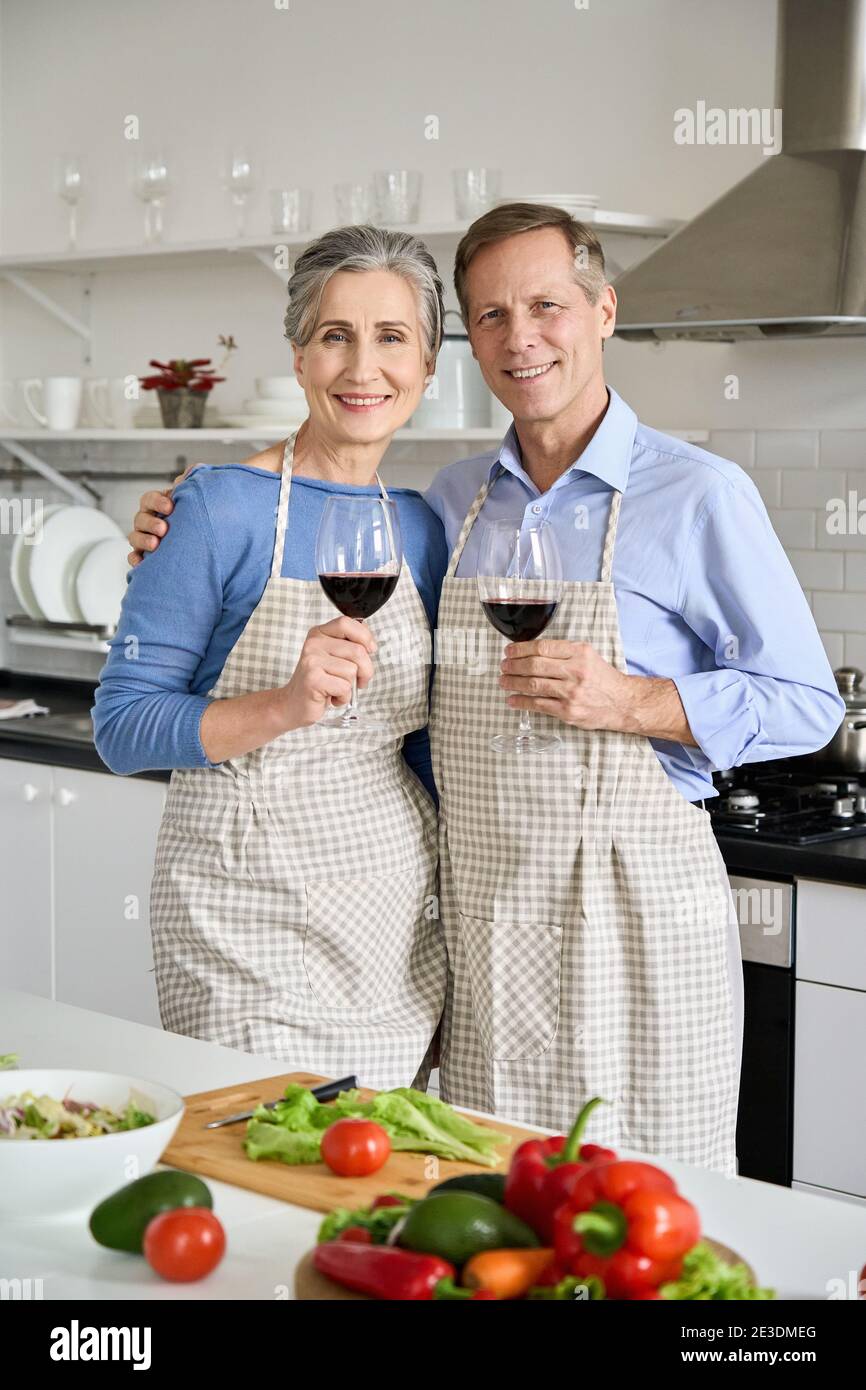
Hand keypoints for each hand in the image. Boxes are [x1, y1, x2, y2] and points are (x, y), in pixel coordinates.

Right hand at [126, 462, 196, 566]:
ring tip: (155, 545)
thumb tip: (193, 470)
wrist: (201, 541)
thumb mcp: (194, 499)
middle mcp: (148, 521)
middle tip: (164, 529)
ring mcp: (144, 538)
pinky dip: (135, 560)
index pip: (149, 499)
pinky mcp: (145, 556)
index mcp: (158, 505)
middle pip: (140, 519)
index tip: (170, 506)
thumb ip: (192, 484)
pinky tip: (142, 563)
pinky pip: (134, 558)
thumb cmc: (195, 516)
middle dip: (150, 523)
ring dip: (143, 540)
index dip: (157, 502)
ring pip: (134, 537)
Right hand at [276, 617, 376, 729]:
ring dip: (351, 686)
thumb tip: (370, 644)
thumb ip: (350, 645)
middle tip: (357, 680)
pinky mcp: (313, 679)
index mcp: (319, 634)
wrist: (294, 704)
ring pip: (352, 670)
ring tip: (337, 688)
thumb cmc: (319, 682)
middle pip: (357, 650)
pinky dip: (343, 697)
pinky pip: (345, 687)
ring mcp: (311, 661)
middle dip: (366, 670)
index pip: (346, 623)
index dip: (365, 636)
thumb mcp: (334, 657)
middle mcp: (313, 644)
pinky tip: (331, 697)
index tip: (370, 650)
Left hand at [498, 638, 630, 729]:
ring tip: (503, 681)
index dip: (521, 649)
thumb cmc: (602, 678)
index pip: (542, 648)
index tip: (509, 651)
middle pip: (535, 665)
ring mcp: (571, 692)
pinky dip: (522, 702)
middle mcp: (576, 671)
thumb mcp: (588, 655)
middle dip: (514, 666)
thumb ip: (564, 652)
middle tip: (503, 666)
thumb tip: (532, 651)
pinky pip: (538, 705)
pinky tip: (512, 699)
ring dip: (513, 683)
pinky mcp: (568, 711)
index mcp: (580, 653)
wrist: (622, 702)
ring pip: (534, 685)